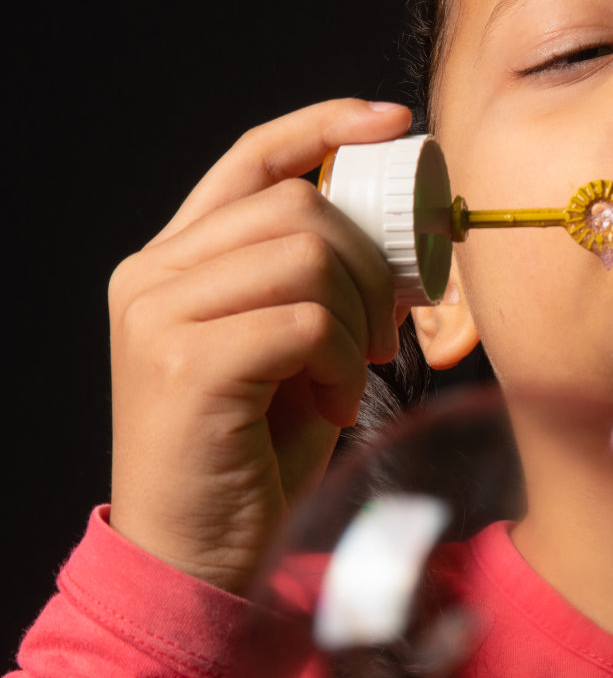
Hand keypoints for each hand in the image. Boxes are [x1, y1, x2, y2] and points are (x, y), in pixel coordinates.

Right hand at [107, 99, 412, 592]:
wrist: (195, 555)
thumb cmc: (253, 454)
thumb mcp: (289, 352)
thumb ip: (316, 284)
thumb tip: (395, 234)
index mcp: (175, 262)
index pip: (251, 159)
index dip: (324, 126)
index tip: (390, 122)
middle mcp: (153, 276)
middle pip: (298, 206)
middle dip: (367, 262)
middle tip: (382, 328)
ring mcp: (159, 315)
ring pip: (306, 255)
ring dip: (355, 318)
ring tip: (346, 375)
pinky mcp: (186, 361)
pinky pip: (306, 320)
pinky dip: (341, 361)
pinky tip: (331, 402)